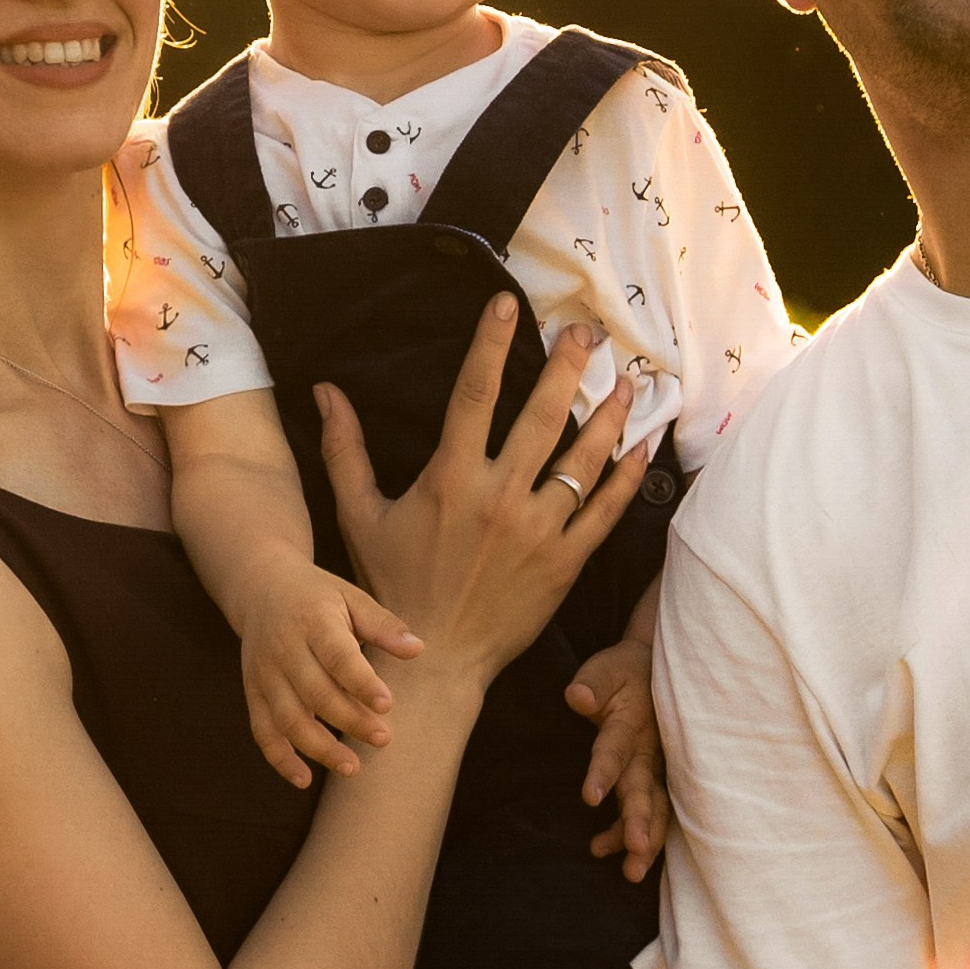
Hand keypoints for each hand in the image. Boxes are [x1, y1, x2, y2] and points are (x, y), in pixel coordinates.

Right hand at [236, 555, 422, 789]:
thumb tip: (417, 650)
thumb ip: (383, 625)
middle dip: (349, 720)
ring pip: (288, 718)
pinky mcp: (252, 692)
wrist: (260, 587)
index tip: (387, 705)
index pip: (337, 656)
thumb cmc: (317, 597)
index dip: (361, 683)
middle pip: (315, 692)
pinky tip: (304, 779)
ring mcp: (264, 673)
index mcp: (313, 621)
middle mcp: (284, 649)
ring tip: (353, 768)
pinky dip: (279, 758)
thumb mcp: (351, 598)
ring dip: (319, 748)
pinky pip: (262, 731)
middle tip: (384, 739)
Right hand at [319, 294, 646, 684]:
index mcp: (450, 480)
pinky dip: (628, 477)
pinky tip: (644, 445)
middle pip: (542, 417)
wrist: (433, 663)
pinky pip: (604, 512)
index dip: (492, 344)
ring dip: (609, 415)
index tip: (508, 305)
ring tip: (627, 379)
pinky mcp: (564, 564)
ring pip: (584, 460)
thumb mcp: (359, 515)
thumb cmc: (393, 585)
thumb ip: (344, 450)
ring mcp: (536, 532)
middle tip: (587, 331)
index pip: (475, 394)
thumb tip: (325, 391)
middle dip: (567, 367)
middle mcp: (497, 499)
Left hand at [566, 638, 666, 880]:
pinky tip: (619, 857)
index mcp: (631, 724)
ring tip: (632, 872)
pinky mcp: (661, 778)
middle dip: (639, 821)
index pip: (613, 750)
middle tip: (634, 849)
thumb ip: (592, 684)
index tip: (589, 798)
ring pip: (657, 808)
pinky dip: (645, 836)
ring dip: (648, 840)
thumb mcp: (605, 669)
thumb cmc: (622, 672)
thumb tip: (576, 697)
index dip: (602, 772)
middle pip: (643, 789)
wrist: (656, 669)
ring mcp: (659, 768)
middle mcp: (650, 752)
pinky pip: (658, 812)